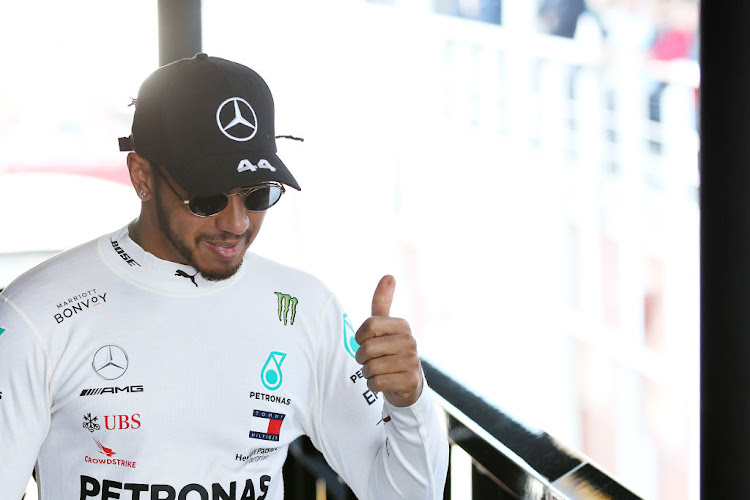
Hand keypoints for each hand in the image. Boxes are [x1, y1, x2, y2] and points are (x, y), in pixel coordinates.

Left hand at [355, 275, 423, 406]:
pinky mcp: (411, 381)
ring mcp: (413, 361)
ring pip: (371, 367)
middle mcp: (411, 341)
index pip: (369, 325)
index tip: (365, 342)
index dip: (360, 337)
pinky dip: (374, 385)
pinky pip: (378, 383)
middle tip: (371, 360)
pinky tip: (384, 382)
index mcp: (402, 325)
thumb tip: (389, 275)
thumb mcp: (384, 326)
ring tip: (379, 371)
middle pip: (368, 348)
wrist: (407, 383)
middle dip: (362, 358)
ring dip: (368, 373)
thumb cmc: (389, 350)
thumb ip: (382, 301)